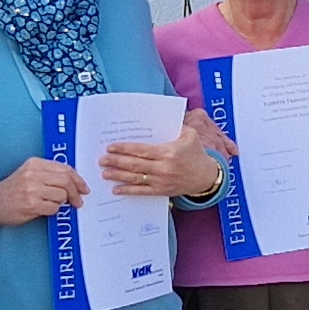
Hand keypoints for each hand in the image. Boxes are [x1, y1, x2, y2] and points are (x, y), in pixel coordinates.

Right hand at [0, 158, 86, 226]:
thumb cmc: (13, 189)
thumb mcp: (29, 173)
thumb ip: (48, 173)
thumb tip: (73, 180)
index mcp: (34, 164)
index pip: (64, 168)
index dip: (78, 179)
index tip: (83, 187)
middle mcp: (33, 174)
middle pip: (66, 181)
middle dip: (76, 192)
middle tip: (78, 201)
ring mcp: (32, 190)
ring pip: (62, 195)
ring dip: (61, 202)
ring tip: (51, 203)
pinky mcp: (32, 204)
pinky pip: (54, 208)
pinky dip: (53, 210)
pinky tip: (45, 209)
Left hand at [100, 121, 228, 200]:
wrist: (207, 177)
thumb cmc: (197, 154)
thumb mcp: (190, 135)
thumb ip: (175, 126)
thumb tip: (158, 118)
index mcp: (168, 151)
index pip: (141, 150)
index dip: (124, 148)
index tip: (111, 146)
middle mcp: (163, 167)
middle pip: (134, 164)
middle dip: (116, 162)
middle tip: (102, 160)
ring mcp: (161, 181)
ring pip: (135, 178)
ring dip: (118, 176)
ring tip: (105, 173)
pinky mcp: (162, 191)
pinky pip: (142, 192)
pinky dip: (128, 191)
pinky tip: (116, 189)